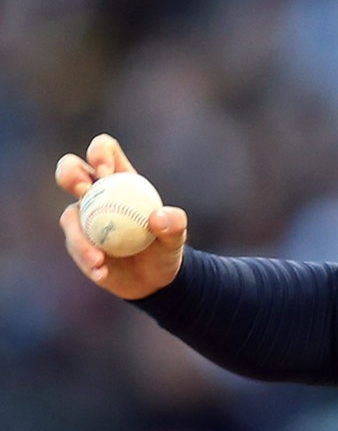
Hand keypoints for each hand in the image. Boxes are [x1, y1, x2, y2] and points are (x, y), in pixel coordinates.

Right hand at [55, 134, 189, 300]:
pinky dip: (86, 259)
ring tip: (98, 259)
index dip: (100, 154)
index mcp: (120, 180)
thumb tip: (158, 218)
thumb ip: (174, 224)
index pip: (104, 151)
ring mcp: (83, 218)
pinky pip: (75, 246)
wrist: (154, 279)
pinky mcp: (77, 242)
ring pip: (68, 215)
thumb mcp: (176, 237)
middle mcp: (96, 194)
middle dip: (70, 174)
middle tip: (84, 193)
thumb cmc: (165, 248)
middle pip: (70, 170)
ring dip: (80, 236)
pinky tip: (101, 272)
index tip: (107, 174)